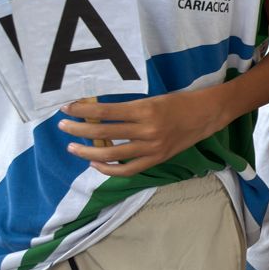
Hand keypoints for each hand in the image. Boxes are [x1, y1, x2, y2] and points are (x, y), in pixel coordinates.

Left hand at [59, 90, 220, 176]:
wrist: (206, 115)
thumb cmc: (179, 103)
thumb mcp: (152, 100)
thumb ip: (128, 109)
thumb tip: (97, 114)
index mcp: (145, 110)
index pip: (106, 111)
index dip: (83, 110)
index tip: (66, 108)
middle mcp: (147, 130)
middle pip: (104, 133)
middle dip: (78, 129)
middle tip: (62, 126)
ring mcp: (151, 148)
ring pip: (111, 154)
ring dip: (87, 152)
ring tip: (72, 147)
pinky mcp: (156, 159)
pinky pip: (127, 169)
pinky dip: (109, 169)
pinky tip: (95, 164)